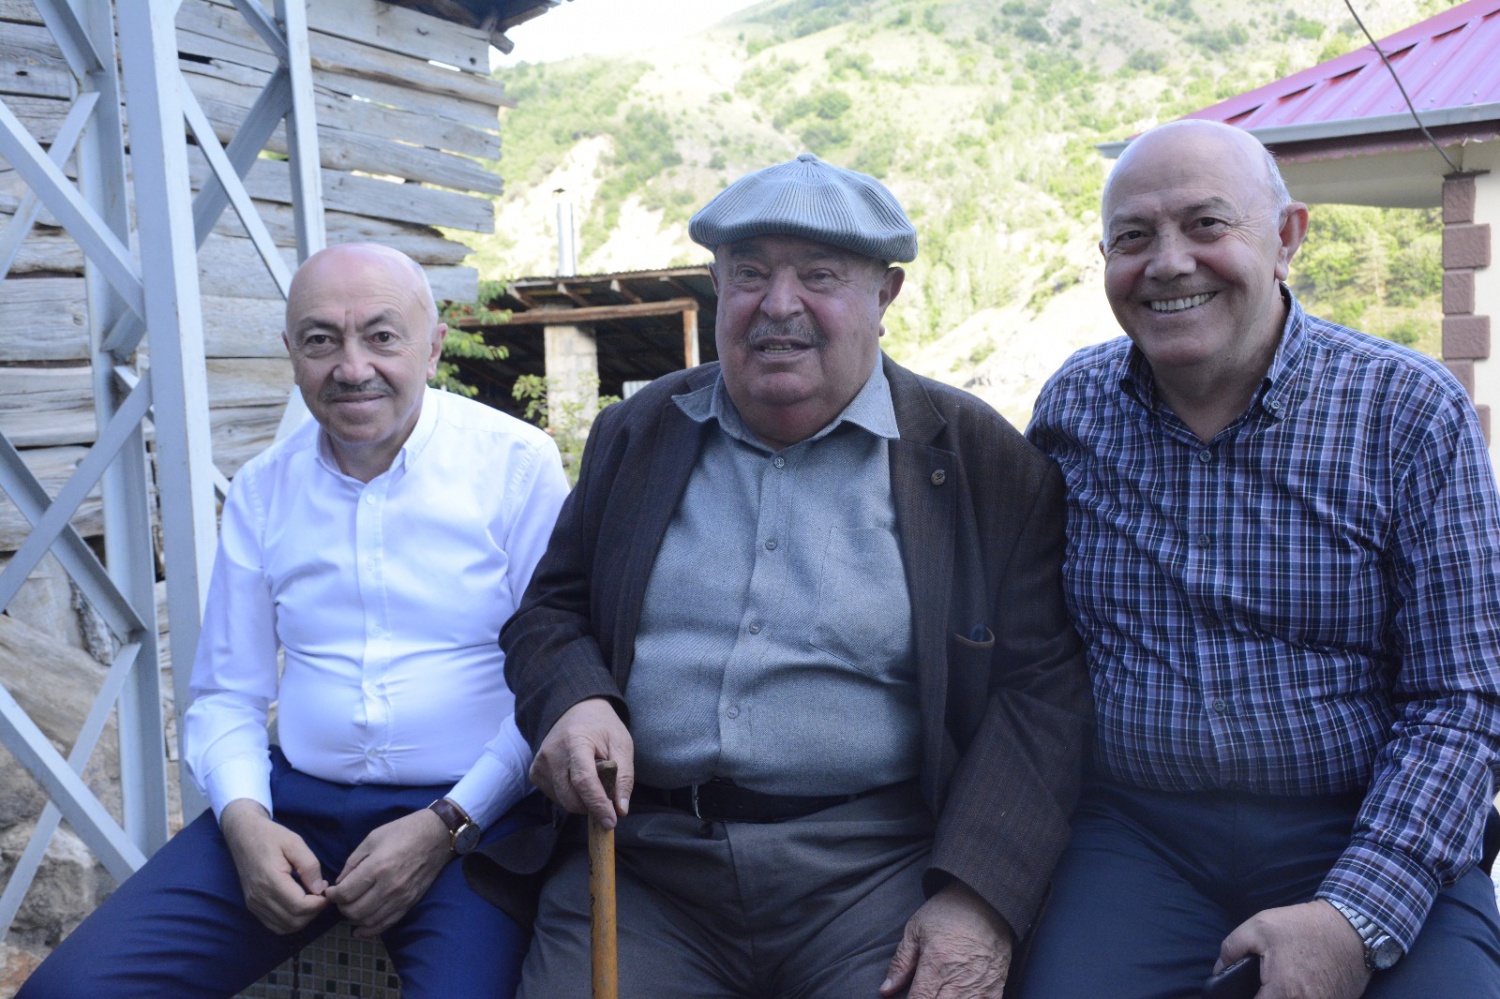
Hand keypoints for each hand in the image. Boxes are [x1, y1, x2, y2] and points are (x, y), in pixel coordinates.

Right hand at [219, 798, 329, 934]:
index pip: (299, 907)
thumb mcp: (295, 843)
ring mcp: (254, 904)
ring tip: (311, 898)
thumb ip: (309, 866)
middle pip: (294, 921)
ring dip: (303, 918)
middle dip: (314, 912)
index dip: (318, 903)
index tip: (326, 890)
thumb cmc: (270, 836)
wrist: (243, 835)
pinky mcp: (253, 906)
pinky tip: (298, 904)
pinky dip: (291, 921)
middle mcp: (259, 897)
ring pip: (285, 927)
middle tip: (320, 894)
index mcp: (270, 880)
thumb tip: (320, 889)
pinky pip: (275, 925)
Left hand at [322, 808, 451, 937]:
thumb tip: (339, 884)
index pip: (345, 894)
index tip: (330, 891)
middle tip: (341, 899)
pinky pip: (386, 924)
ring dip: (354, 918)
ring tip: (351, 907)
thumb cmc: (403, 831)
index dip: (332, 895)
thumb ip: (353, 862)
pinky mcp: (410, 903)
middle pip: (354, 911)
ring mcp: (401, 898)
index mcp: (377, 867)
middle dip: (341, 907)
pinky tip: (359, 929)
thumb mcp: (372, 838)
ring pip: (368, 921)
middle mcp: (389, 887)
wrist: (437, 835)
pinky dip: (370, 930)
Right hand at [529, 697, 633, 827]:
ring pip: (563, 801)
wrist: (576, 709)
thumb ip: (624, 777)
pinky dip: (571, 797)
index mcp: (575, 742)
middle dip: (592, 807)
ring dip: (582, 801)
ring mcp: (540, 764)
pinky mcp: (535, 772)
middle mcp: (552, 754)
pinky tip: (578, 780)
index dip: (597, 804)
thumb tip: (621, 810)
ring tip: (593, 780)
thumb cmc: (602, 727)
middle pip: (571, 797)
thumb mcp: (622, 745)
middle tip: (608, 798)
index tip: (611, 821)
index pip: (583, 781)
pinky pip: (555, 797)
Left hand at [881, 880, 1013, 998]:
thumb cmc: (947, 912)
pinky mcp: (996, 987)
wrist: (986, 899)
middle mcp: (959, 979)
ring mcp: (981, 985)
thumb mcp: (916, 929)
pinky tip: (960, 997)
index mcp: (936, 963)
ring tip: (940, 992)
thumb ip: (901, 963)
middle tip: (924, 993)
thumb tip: (885, 991)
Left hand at [1218, 900, 1369, 998]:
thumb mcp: (1259, 926)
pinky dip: (1298, 997)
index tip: (1234, 995)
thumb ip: (1231, 949)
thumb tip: (1218, 970)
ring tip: (1275, 985)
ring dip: (1279, 997)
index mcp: (1284, 992)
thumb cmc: (1304, 926)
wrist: (1352, 928)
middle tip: (1258, 987)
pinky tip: (1293, 987)